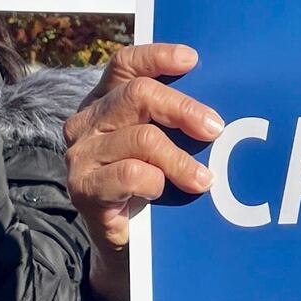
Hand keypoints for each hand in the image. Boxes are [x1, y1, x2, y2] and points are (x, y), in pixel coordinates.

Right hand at [63, 44, 224, 300]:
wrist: (125, 243)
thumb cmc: (149, 183)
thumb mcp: (161, 144)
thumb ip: (174, 120)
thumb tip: (218, 107)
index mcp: (105, 100)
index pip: (125, 65)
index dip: (157, 57)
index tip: (192, 60)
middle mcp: (87, 121)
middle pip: (137, 95)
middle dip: (182, 109)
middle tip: (215, 129)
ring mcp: (81, 154)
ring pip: (141, 139)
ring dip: (180, 159)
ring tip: (204, 179)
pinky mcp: (82, 187)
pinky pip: (129, 174)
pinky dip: (154, 181)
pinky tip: (162, 190)